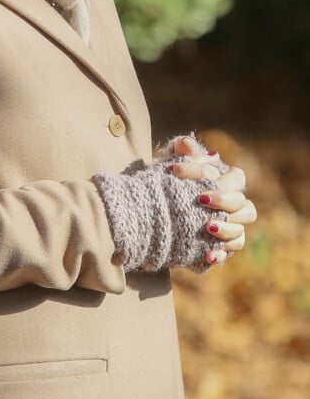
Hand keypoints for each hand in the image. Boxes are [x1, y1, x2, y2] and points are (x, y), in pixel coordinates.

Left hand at [167, 136, 257, 265]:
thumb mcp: (171, 165)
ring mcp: (228, 228)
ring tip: (207, 226)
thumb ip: (179, 152)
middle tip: (202, 200)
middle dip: (225, 201)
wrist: (155, 211)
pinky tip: (208, 254)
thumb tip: (186, 143)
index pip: (236, 178)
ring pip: (240, 231)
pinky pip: (228, 252)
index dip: (216, 176)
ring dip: (226, 228)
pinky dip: (220, 253)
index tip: (180, 173)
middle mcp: (233, 207)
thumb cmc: (169, 182)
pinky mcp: (219, 246)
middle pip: (243, 206)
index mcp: (226, 185)